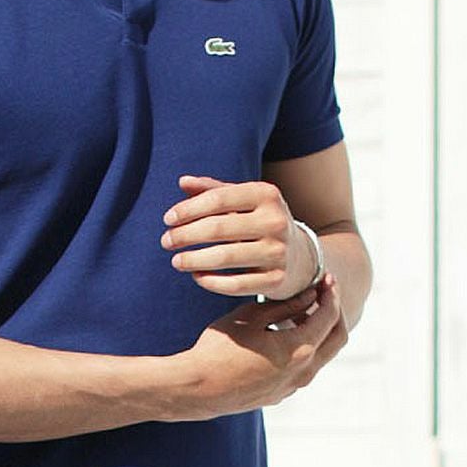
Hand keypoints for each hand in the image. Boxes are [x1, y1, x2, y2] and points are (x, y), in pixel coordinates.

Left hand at [162, 174, 318, 299]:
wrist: (300, 255)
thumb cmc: (259, 221)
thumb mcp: (243, 200)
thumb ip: (212, 190)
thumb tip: (182, 181)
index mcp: (266, 194)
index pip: (218, 199)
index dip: (188, 209)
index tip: (167, 219)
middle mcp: (276, 221)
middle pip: (218, 228)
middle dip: (185, 235)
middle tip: (166, 241)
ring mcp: (279, 252)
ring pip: (225, 258)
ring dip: (193, 260)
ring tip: (176, 261)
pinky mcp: (277, 280)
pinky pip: (236, 285)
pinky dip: (211, 282)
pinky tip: (197, 277)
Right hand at [172, 276, 346, 420]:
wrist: (198, 388)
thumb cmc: (219, 348)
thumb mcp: (250, 317)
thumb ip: (284, 305)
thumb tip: (309, 295)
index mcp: (299, 350)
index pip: (329, 316)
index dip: (331, 293)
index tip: (325, 277)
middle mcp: (304, 372)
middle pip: (338, 339)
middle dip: (336, 311)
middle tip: (325, 290)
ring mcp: (293, 386)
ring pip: (323, 354)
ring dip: (320, 330)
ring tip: (302, 308)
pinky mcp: (281, 393)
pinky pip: (304, 367)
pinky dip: (306, 346)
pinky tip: (286, 332)